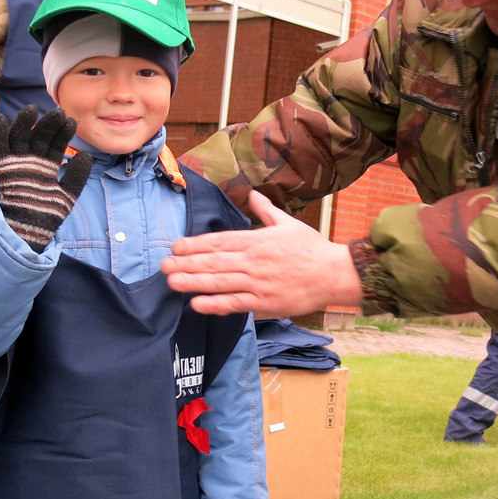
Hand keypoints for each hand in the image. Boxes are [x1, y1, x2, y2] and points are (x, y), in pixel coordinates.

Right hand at [0, 105, 91, 251]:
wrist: (31, 230)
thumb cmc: (49, 214)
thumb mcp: (68, 194)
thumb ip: (77, 175)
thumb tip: (87, 154)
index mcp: (47, 166)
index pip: (55, 145)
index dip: (62, 133)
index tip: (72, 122)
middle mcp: (32, 162)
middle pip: (38, 137)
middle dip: (48, 125)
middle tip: (58, 113)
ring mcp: (17, 164)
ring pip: (19, 138)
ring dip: (24, 124)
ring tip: (31, 110)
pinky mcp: (3, 170)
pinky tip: (2, 120)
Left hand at [162, 190, 363, 316]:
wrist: (334, 274)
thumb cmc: (312, 249)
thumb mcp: (289, 224)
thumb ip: (267, 211)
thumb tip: (254, 194)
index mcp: (258, 240)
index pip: (220, 241)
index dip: (195, 244)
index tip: (175, 246)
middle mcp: (254, 261)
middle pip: (214, 261)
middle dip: (186, 263)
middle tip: (163, 266)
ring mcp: (258, 282)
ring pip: (219, 282)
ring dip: (193, 282)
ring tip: (172, 283)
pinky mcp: (265, 302)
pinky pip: (235, 304)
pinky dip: (215, 304)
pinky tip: (197, 304)